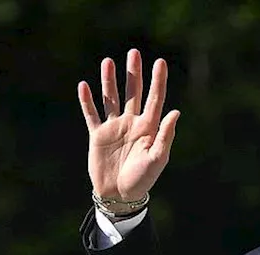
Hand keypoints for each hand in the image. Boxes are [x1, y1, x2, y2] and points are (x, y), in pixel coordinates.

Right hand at [77, 48, 180, 200]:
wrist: (120, 195)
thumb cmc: (142, 180)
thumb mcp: (157, 159)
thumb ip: (165, 136)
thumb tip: (175, 112)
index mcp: (149, 128)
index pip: (154, 99)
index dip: (158, 81)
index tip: (160, 61)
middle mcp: (132, 124)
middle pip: (133, 93)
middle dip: (133, 74)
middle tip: (133, 52)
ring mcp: (114, 128)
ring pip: (111, 99)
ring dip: (109, 81)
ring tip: (108, 62)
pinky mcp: (98, 135)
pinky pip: (91, 114)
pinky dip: (87, 101)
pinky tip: (84, 85)